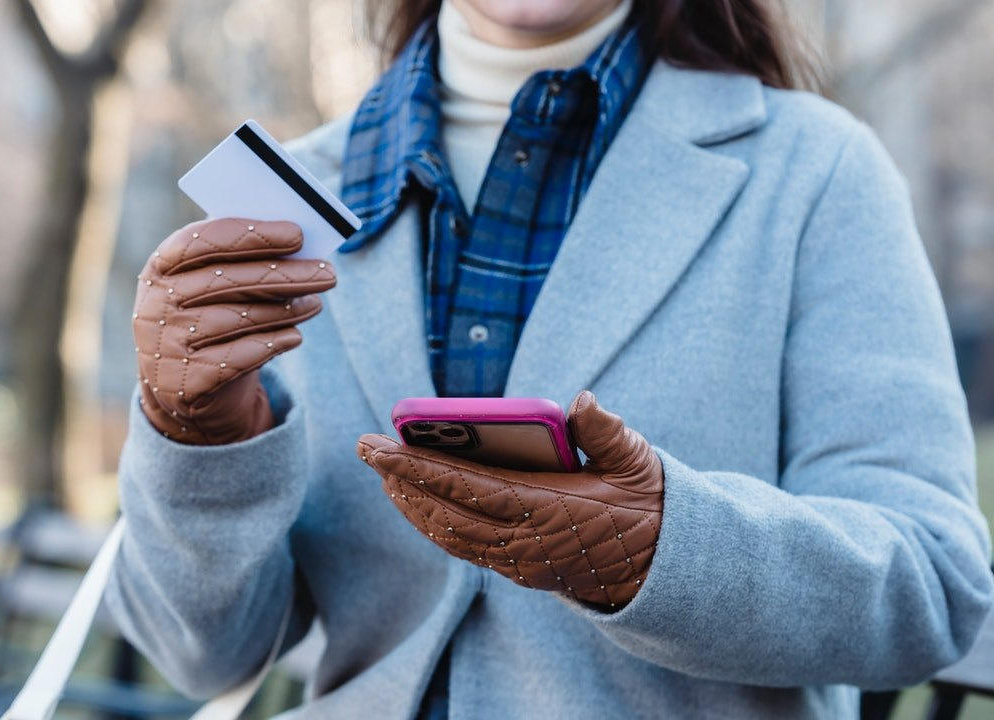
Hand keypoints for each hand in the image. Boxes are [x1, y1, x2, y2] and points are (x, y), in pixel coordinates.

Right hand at [134, 218, 335, 444]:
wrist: (183, 388)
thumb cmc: (207, 320)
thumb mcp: (212, 288)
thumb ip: (240, 262)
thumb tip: (296, 246)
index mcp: (160, 267)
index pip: (201, 239)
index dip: (251, 234)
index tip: (298, 234)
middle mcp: (156, 304)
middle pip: (226, 280)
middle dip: (284, 275)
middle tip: (328, 273)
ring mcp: (165, 345)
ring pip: (236, 319)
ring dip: (284, 310)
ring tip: (315, 304)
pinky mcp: (184, 383)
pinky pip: (238, 358)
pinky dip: (272, 345)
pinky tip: (295, 337)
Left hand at [358, 391, 662, 608]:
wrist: (663, 566)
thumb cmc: (646, 502)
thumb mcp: (636, 462)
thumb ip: (606, 432)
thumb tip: (582, 401)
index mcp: (551, 511)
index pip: (471, 488)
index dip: (421, 468)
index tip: (381, 449)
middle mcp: (527, 544)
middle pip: (447, 514)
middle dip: (401, 481)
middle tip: (367, 450)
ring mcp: (520, 563)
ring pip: (449, 536)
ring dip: (410, 504)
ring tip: (383, 472)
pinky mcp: (518, 571)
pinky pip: (463, 548)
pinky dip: (432, 523)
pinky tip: (414, 500)